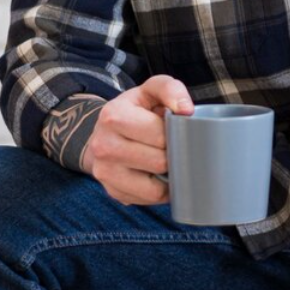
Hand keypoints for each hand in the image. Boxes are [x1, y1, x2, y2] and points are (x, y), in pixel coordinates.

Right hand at [83, 74, 193, 205]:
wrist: (106, 132)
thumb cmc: (136, 110)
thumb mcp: (151, 91)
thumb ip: (170, 90)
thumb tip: (186, 110)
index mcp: (114, 116)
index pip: (160, 135)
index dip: (176, 134)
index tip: (176, 129)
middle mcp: (103, 146)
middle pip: (158, 162)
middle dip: (173, 155)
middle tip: (175, 147)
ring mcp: (104, 172)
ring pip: (153, 188)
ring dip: (168, 177)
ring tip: (169, 162)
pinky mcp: (111, 191)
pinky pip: (147, 200)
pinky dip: (159, 191)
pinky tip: (159, 176)